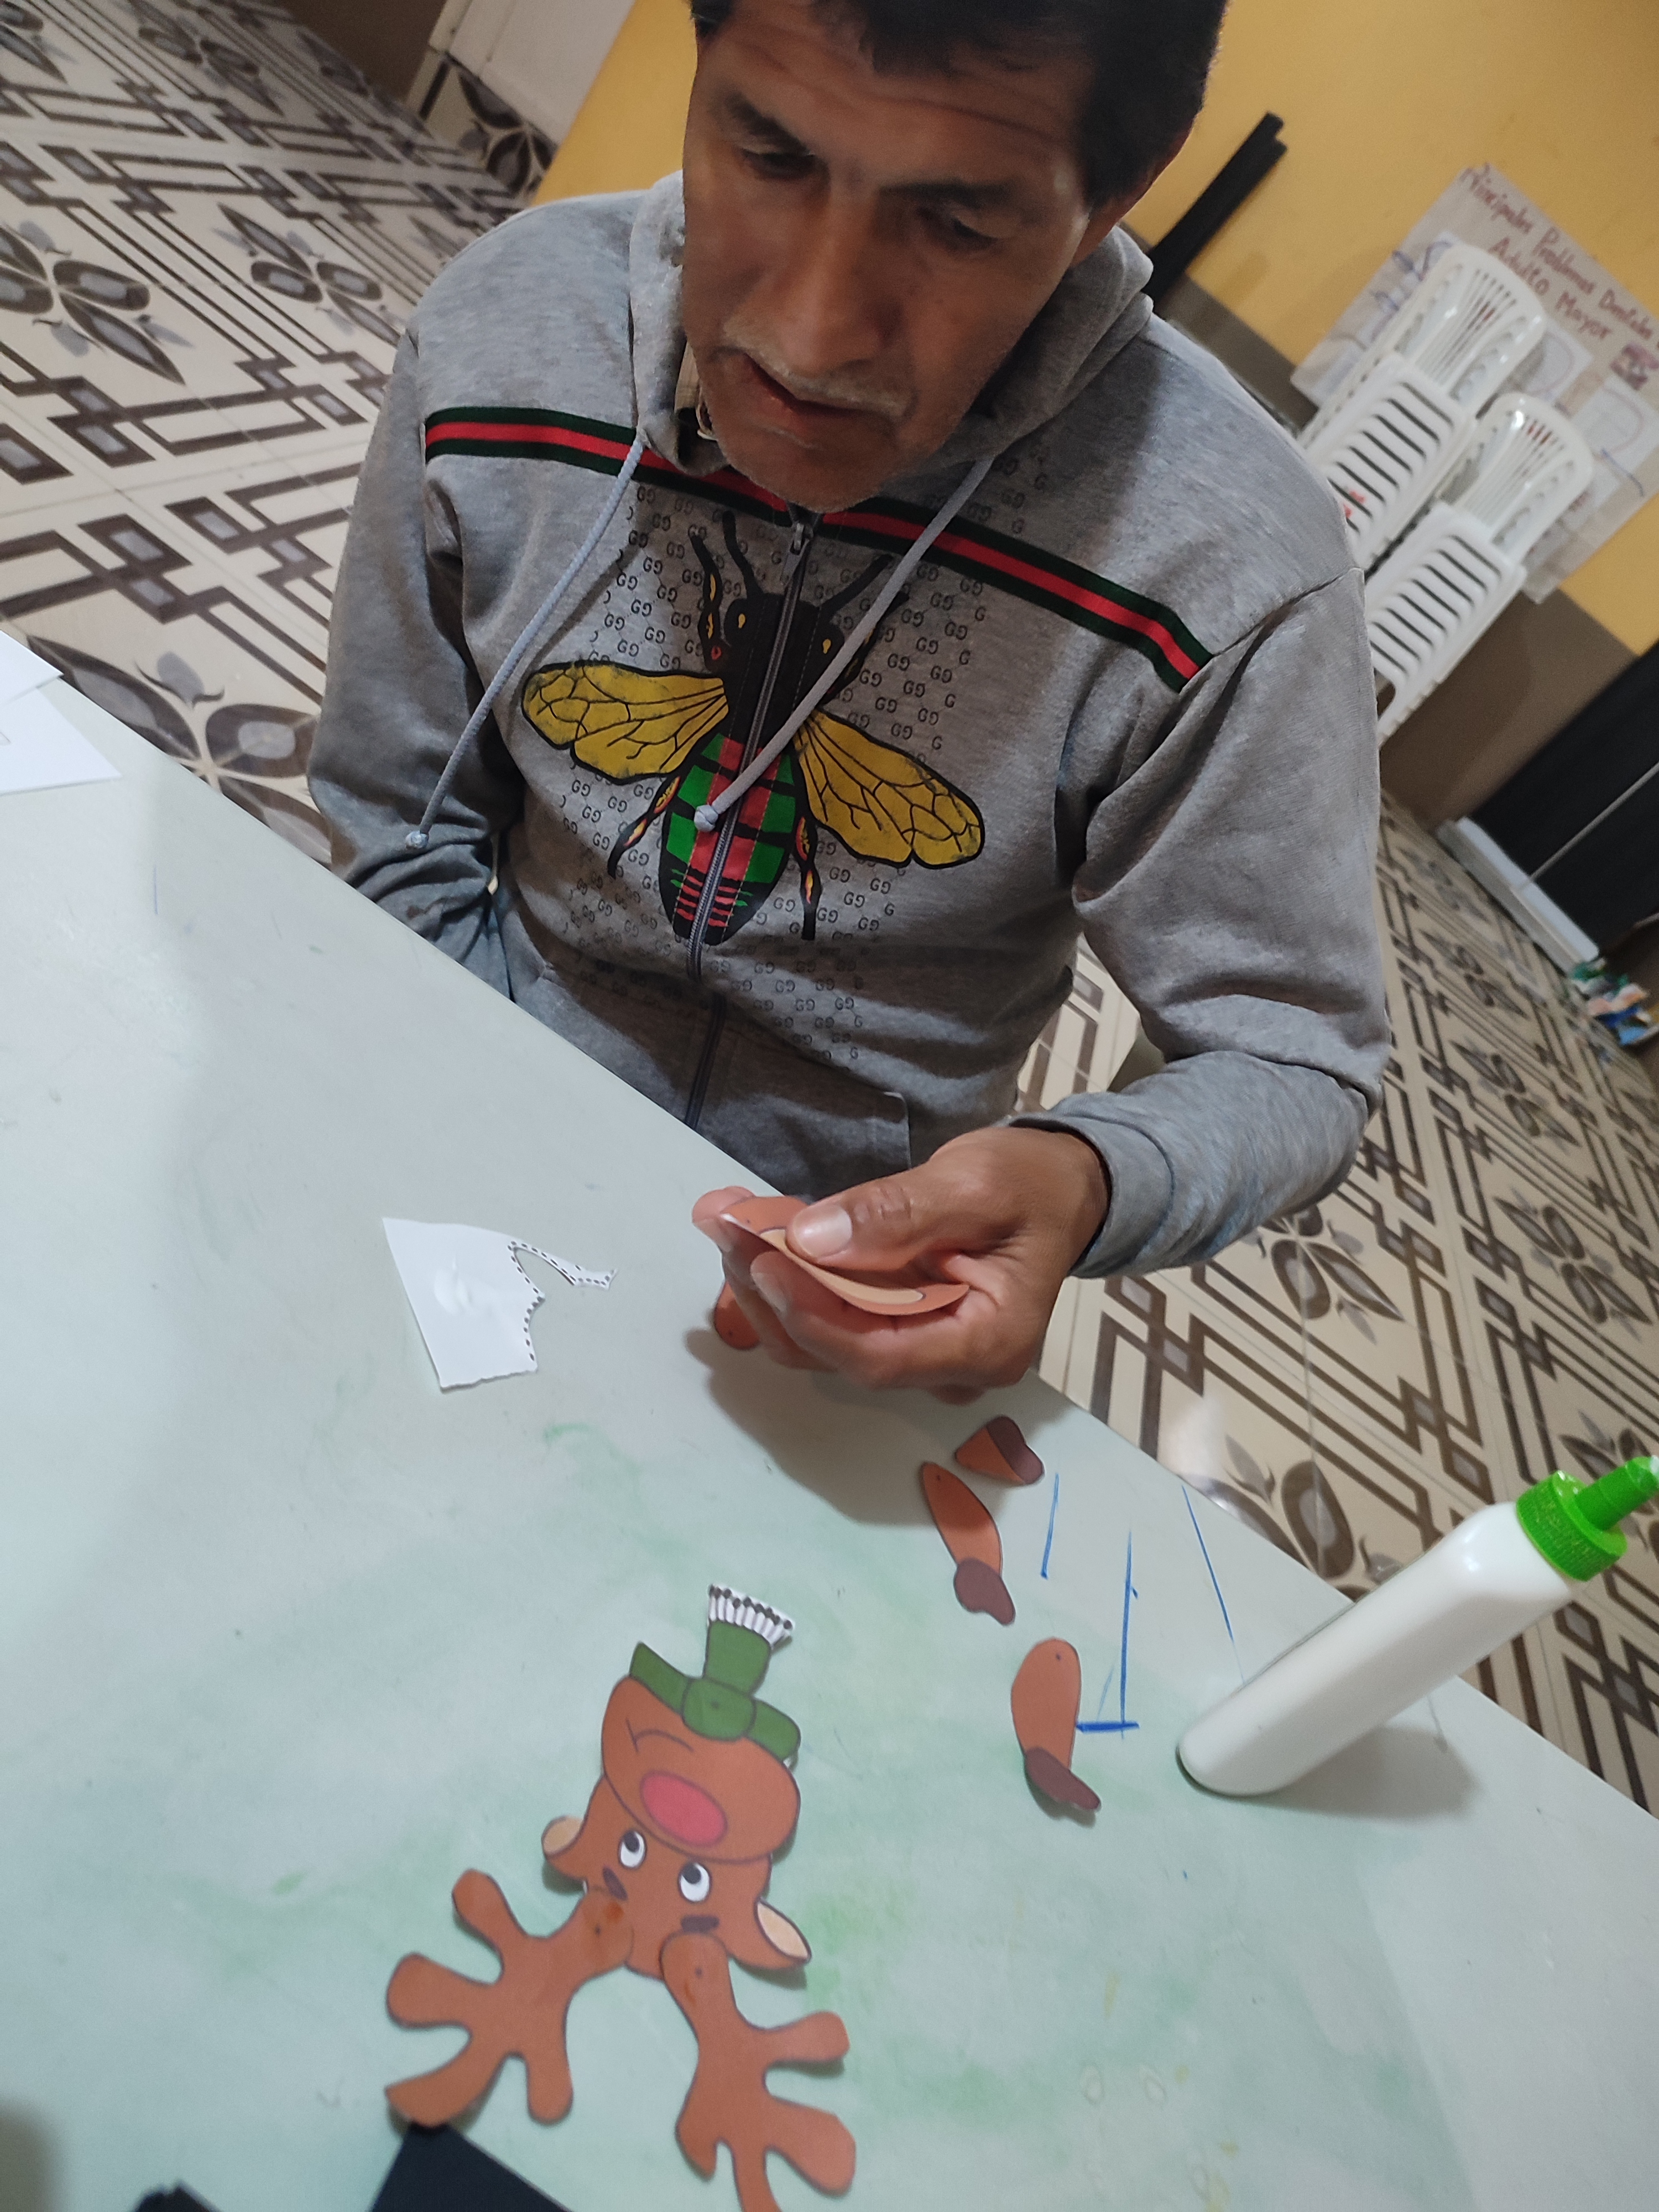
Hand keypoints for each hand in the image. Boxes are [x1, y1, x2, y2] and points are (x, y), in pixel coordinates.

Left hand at [692, 1126, 1107, 1402]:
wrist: (1058, 1189)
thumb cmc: (1030, 1184)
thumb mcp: (975, 1183)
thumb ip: (900, 1214)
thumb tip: (813, 1239)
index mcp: (984, 1346)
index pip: (879, 1357)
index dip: (813, 1317)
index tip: (764, 1262)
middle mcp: (945, 1367)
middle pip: (838, 1351)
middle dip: (772, 1289)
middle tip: (721, 1220)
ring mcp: (915, 1352)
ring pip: (820, 1338)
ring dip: (765, 1281)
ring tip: (724, 1217)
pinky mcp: (892, 1327)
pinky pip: (828, 1317)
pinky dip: (787, 1277)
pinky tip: (753, 1231)